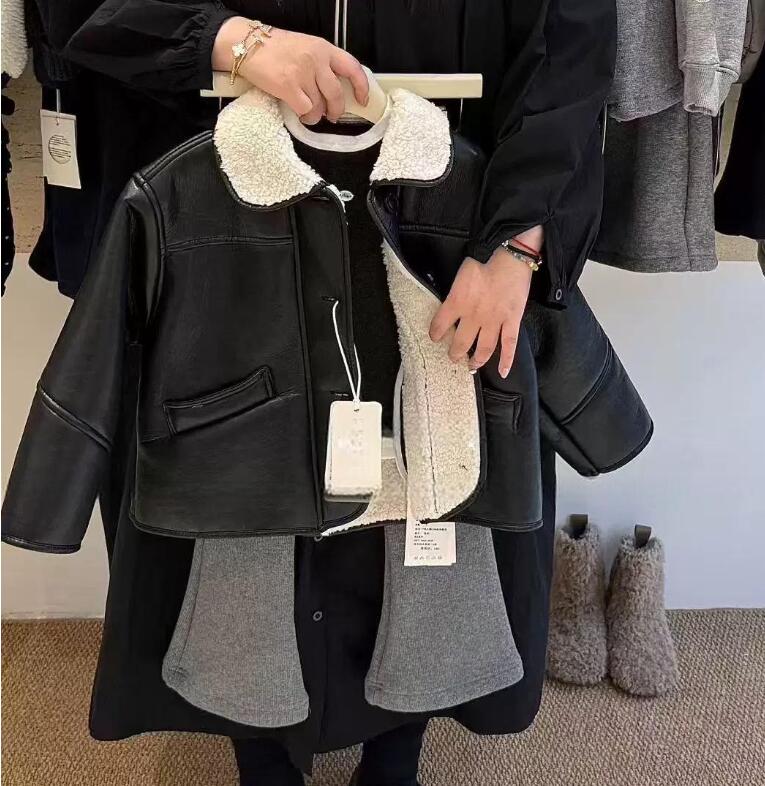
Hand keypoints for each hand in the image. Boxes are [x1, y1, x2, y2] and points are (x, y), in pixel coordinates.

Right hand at [213, 18, 368, 123]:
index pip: (352, 67)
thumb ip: (321, 65)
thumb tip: (333, 91)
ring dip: (316, 115)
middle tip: (332, 115)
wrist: (246, 44)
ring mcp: (303, 73)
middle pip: (337, 94)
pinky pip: (306, 110)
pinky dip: (304, 116)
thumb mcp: (304, 48)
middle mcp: (316, 59)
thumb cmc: (273, 49)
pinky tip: (298, 112)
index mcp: (323, 48)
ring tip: (308, 111)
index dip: (361, 87)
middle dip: (336, 109)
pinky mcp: (289, 86)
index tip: (363, 99)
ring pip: (320, 106)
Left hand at [429, 232, 540, 377]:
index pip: (439, 325)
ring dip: (475, 361)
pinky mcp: (512, 321)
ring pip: (483, 349)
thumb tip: (454, 301)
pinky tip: (502, 372)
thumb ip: (456, 292)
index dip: (435, 333)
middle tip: (453, 357)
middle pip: (460, 343)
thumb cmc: (484, 257)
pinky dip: (506, 361)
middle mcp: (473, 316)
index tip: (435, 337)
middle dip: (454, 353)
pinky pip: (509, 345)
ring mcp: (494, 321)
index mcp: (457, 302)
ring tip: (471, 367)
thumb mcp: (461, 274)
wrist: (509, 254)